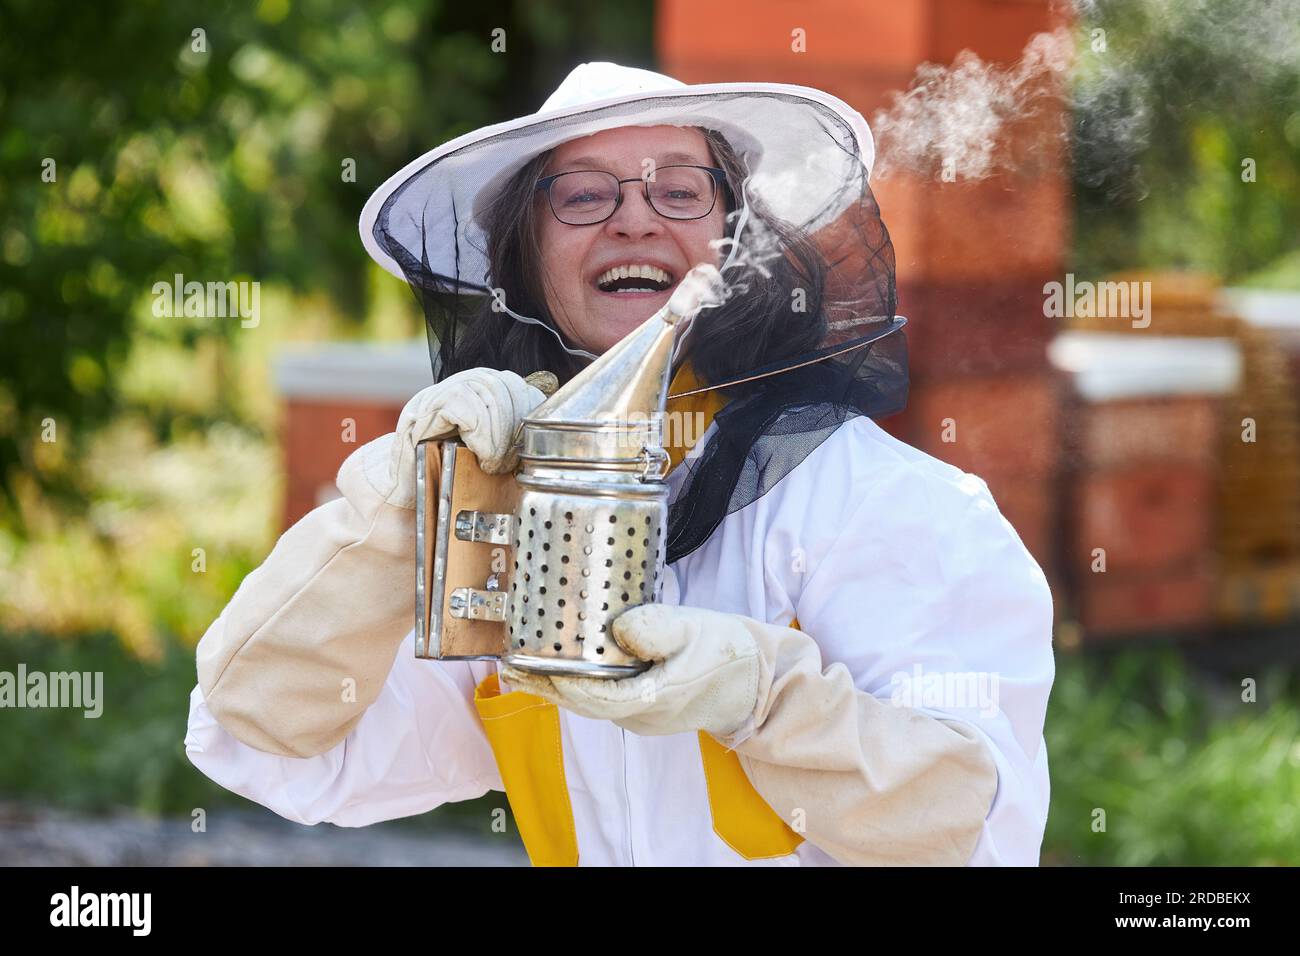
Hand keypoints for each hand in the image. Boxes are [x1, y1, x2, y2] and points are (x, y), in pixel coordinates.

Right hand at [379, 367, 545, 507]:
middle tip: (509, 460)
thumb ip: (519, 437)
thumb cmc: (458, 482)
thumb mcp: (498, 457)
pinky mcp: (417, 415)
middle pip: (502, 383)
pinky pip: (457, 404)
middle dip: (514, 424)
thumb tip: (554, 430)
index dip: (529, 412)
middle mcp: (457, 388)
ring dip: (497, 431)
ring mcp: (435, 398)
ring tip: (494, 461)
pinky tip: (479, 454)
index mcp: (480, 393)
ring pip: (482, 390)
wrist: (411, 502)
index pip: (516, 384)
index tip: (528, 447)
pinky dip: (477, 431)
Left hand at [500, 603, 762, 737]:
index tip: (523, 665)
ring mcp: (642, 716)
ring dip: (558, 684)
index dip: (553, 681)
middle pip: (580, 703)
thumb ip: (657, 628)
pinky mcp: (647, 708)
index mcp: (649, 700)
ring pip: (589, 702)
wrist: (759, 685)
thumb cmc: (729, 655)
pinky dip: (579, 683)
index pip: (589, 696)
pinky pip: (603, 698)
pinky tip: (566, 667)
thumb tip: (618, 630)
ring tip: (525, 666)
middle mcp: (639, 715)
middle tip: (508, 665)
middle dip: (543, 684)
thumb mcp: (696, 630)